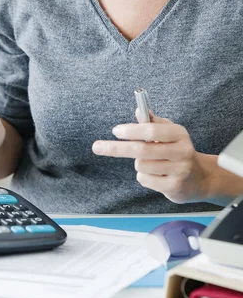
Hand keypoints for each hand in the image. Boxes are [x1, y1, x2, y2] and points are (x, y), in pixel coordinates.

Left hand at [92, 109, 209, 203]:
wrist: (201, 178)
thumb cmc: (179, 151)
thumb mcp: (170, 133)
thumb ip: (153, 122)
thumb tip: (138, 110)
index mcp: (179, 134)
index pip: (151, 130)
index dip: (131, 130)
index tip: (116, 131)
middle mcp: (181, 151)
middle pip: (142, 149)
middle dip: (117, 148)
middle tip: (97, 146)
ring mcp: (179, 170)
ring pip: (141, 165)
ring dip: (139, 163)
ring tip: (152, 163)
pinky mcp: (174, 187)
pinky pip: (145, 180)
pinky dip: (144, 177)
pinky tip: (157, 175)